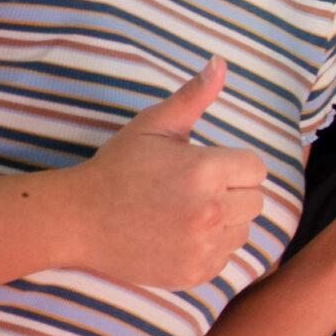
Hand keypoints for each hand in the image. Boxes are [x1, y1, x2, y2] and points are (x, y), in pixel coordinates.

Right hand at [69, 57, 267, 288]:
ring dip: (226, 221)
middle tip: (195, 189)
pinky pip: (226, 258)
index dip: (234, 165)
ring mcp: (202, 247)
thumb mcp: (154, 125)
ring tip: (187, 212)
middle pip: (255, 201)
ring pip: (244, 231)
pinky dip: (211, 248)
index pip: (256, 168)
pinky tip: (180, 234)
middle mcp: (210, 211)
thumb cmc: (118, 167)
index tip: (207, 167)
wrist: (79, 219)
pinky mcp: (194, 273)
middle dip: (233, 192)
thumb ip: (193, 96)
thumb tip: (220, 62)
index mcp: (206, 171)